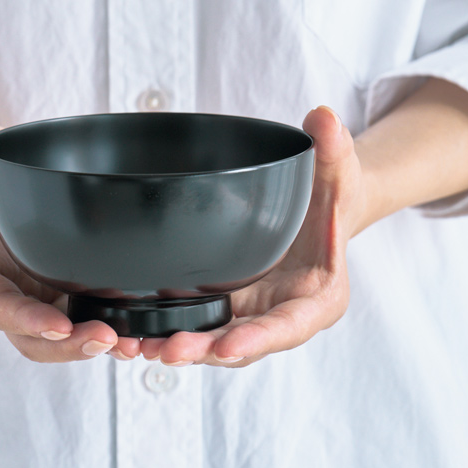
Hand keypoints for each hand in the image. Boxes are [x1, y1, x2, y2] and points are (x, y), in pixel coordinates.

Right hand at [0, 112, 143, 362]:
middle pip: (30, 339)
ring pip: (59, 341)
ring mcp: (32, 299)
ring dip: (92, 347)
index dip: (24, 318)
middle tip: (107, 339)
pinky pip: (82, 323)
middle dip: (66, 346)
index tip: (58, 325)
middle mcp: (2, 294)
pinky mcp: (58, 295)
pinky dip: (109, 333)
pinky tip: (141, 335)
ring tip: (133, 344)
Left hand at [140, 105, 364, 366]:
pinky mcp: (225, 306)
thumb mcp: (338, 170)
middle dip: (205, 350)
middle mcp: (281, 316)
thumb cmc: (332, 194)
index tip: (227, 346)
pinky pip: (195, 324)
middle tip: (167, 350)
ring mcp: (250, 314)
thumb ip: (334, 150)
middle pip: (242, 344)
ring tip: (138, 346)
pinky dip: (164, 331)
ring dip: (176, 348)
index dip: (259, 339)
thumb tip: (324, 117)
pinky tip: (130, 334)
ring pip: (212, 341)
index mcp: (318, 299)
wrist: (319, 207)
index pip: (289, 327)